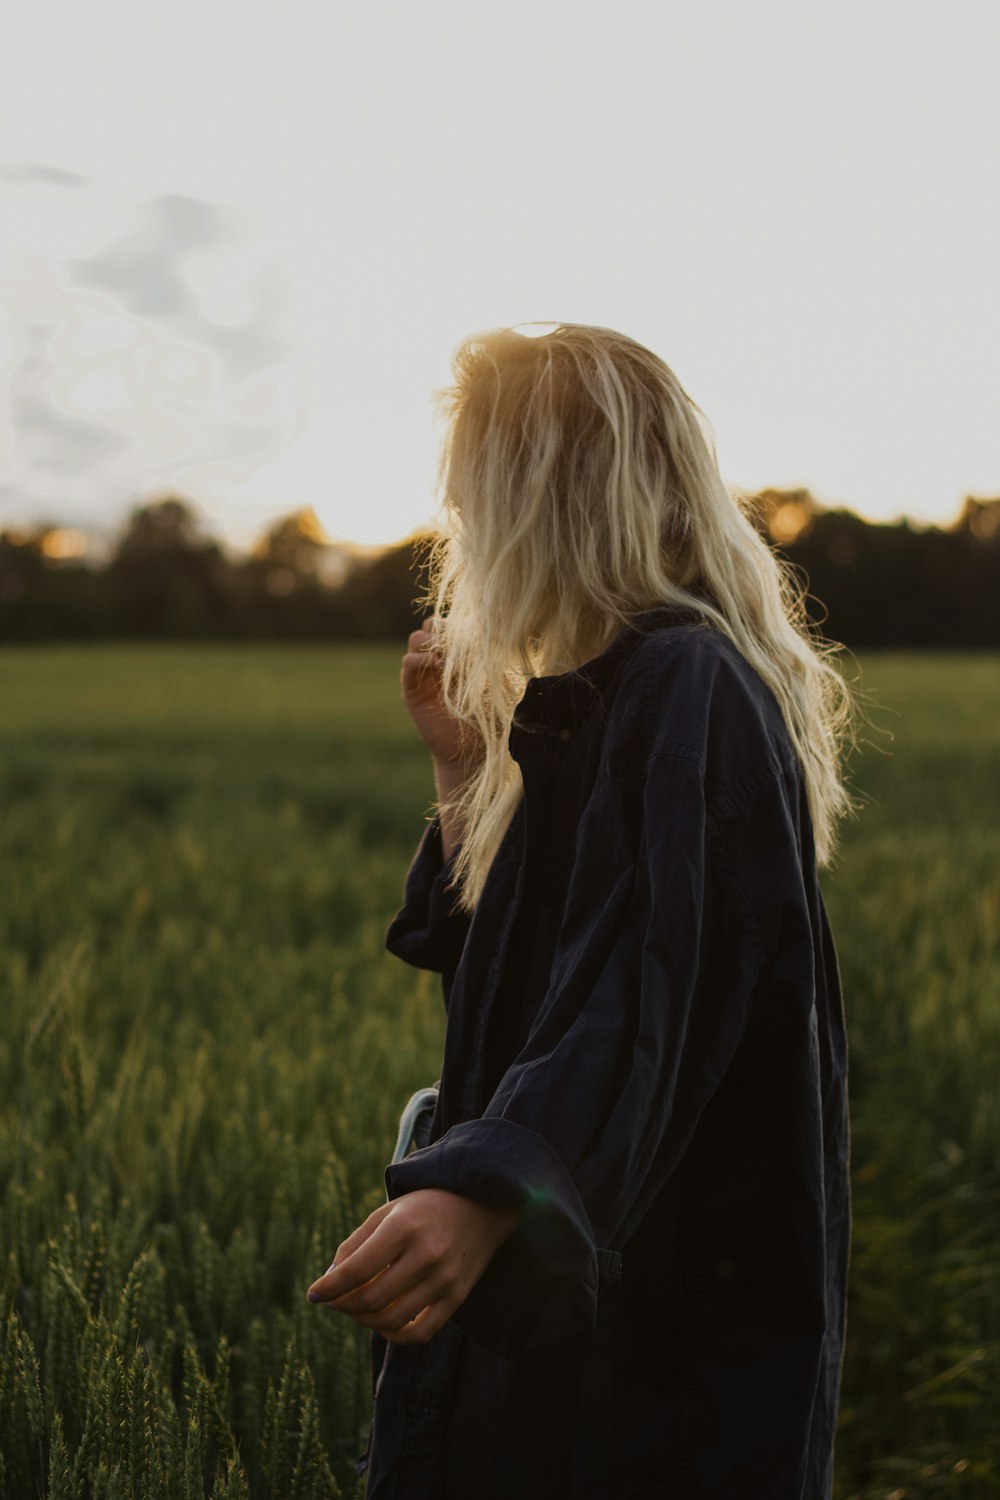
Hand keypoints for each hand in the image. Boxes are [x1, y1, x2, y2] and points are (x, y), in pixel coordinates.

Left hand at [306, 1188, 519, 1344]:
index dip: (330, 1286)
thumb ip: (356, 1244)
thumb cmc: (425, 1207)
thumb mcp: (388, 1212)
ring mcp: (445, 1278)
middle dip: (343, 1305)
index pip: (357, 1268)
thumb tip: (329, 1282)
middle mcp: (427, 1253)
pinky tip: (383, 1323)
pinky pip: (420, 1332)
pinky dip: (394, 1335)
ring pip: (392, 1319)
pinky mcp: (458, 1296)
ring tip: (356, 1309)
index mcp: (405, 1225)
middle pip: (371, 1298)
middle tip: (334, 1301)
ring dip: (364, 1320)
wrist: (482, 1205)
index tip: (313, 1294)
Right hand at [401, 616, 481, 766]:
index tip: (473, 638)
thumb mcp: (498, 683)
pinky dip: (419, 658)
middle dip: (442, 628)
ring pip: (417, 638)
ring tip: (445, 657)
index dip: (459, 625)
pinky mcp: (412, 689)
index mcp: (462, 655)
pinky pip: (408, 662)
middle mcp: (441, 660)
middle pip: (431, 625)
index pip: (453, 623)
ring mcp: (425, 673)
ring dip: (430, 641)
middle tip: (455, 644)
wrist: (474, 750)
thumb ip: (490, 657)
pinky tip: (435, 667)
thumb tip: (490, 630)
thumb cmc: (492, 718)